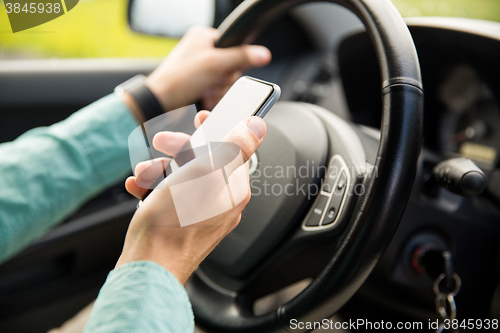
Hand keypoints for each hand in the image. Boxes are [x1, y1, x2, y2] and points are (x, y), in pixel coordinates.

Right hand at [118, 112, 266, 283]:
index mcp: (233, 189)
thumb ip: (235, 147)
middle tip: (161, 142)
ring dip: (159, 168)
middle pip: (204, 162)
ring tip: (144, 173)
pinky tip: (138, 187)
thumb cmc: (175, 222)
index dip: (218, 129)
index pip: (232, 150)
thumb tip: (257, 126)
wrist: (149, 266)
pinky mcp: (179, 223)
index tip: (203, 117)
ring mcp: (199, 214)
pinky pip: (169, 196)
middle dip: (178, 149)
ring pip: (182, 178)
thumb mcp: (206, 172)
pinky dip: (153, 188)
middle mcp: (220, 202)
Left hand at [146, 26, 271, 110]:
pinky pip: (217, 91)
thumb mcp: (215, 64)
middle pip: (232, 67)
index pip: (235, 46)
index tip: (224, 69)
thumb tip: (264, 53)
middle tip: (210, 82)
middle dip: (223, 80)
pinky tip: (203, 98)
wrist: (159, 103)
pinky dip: (213, 97)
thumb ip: (241, 57)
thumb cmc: (179, 80)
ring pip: (225, 82)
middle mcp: (202, 51)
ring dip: (218, 91)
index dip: (234, 62)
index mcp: (204, 37)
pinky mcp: (199, 85)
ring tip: (205, 92)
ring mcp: (200, 69)